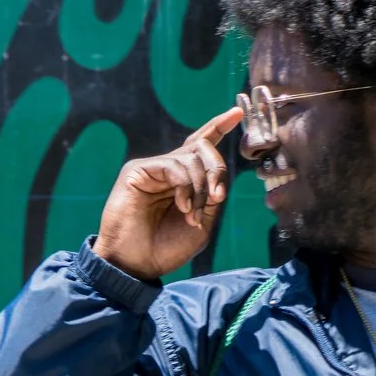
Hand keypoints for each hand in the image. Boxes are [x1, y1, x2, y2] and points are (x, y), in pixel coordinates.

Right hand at [94, 106, 243, 279]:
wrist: (137, 264)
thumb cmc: (167, 249)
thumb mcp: (202, 224)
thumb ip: (211, 197)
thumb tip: (217, 180)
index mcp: (184, 181)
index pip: (201, 145)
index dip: (218, 126)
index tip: (237, 112)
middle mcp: (169, 170)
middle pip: (203, 148)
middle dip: (217, 170)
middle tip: (216, 197)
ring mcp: (153, 168)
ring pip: (192, 157)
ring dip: (200, 188)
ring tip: (191, 214)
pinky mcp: (137, 171)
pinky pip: (174, 165)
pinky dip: (185, 187)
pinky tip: (182, 207)